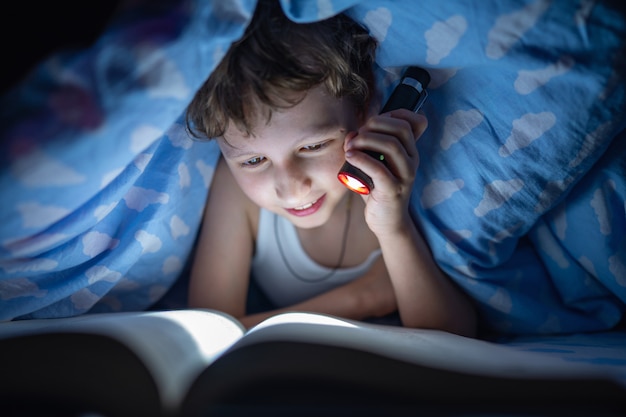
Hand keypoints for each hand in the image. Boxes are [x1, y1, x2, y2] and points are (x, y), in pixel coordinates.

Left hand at [343, 109, 427, 236]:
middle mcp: (412, 161)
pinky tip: (350, 157)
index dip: (389, 115)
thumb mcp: (374, 164)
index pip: (409, 122)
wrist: (387, 221)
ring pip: (391, 146)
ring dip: (366, 140)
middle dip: (375, 125)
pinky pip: (379, 169)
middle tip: (357, 136)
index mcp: (410, 151)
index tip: (370, 123)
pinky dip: (362, 159)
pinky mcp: (393, 191)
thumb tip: (351, 135)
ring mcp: (405, 176)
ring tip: (351, 146)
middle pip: (400, 129)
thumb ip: (365, 148)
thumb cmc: (378, 190)